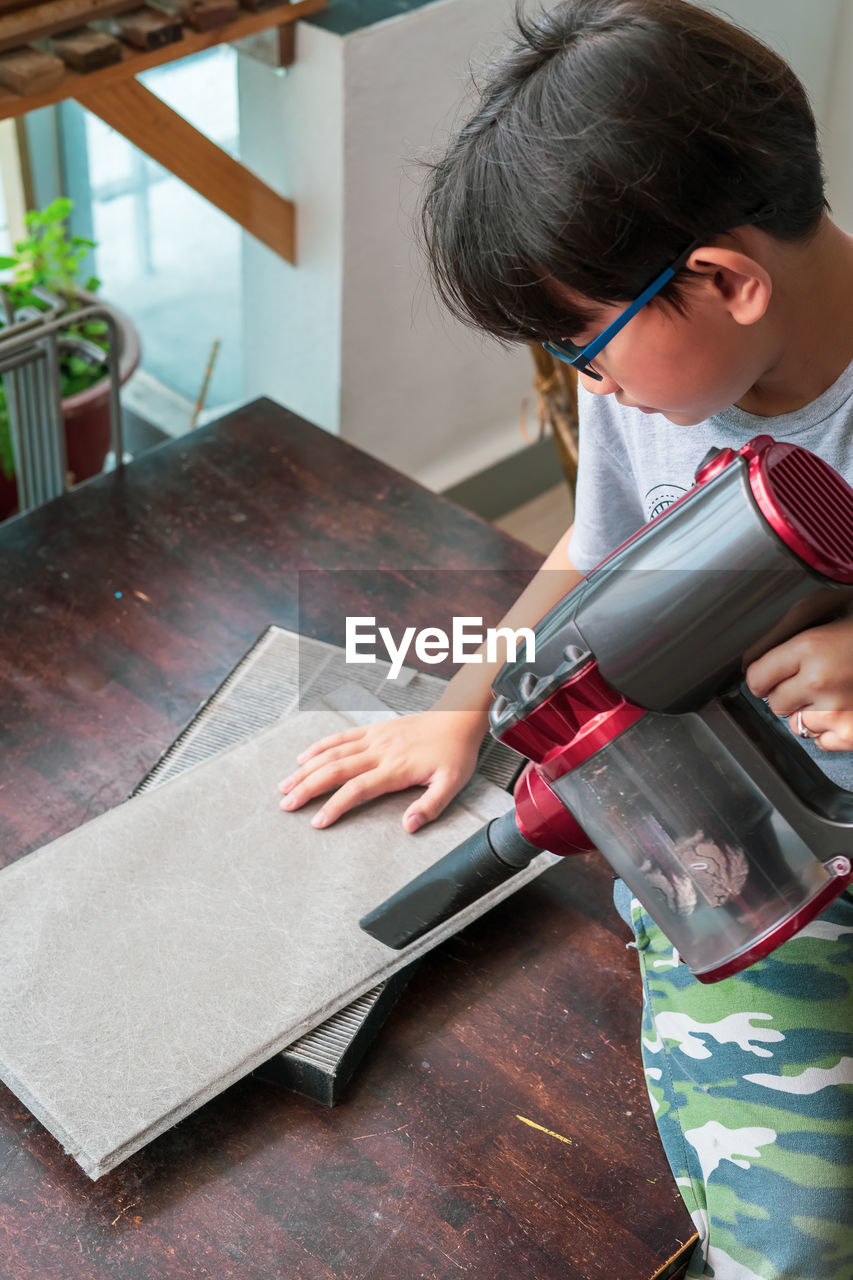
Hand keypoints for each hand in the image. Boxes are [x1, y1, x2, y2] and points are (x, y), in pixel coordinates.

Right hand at [278, 707, 486, 829]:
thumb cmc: (455, 753)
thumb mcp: (452, 784)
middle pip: (336, 770)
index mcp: (396, 768)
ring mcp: (374, 738)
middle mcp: (380, 752)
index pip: (357, 789)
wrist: (458, 719)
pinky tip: (304, 758)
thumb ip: (430, 806)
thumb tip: (408, 826)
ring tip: (285, 785)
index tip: (317, 821)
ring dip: (307, 769)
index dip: (335, 806)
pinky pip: (341, 737)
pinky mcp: (374, 730)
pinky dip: (320, 747)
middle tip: (286, 804)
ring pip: (333, 753)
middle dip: (308, 788)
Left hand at [745, 613, 852, 749]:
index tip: (773, 671)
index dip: (764, 674)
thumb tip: (746, 663)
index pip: (757, 678)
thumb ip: (784, 630)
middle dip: (788, 692)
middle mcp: (822, 682)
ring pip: (798, 725)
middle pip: (776, 704)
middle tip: (814, 676)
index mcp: (811, 647)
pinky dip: (830, 730)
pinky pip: (821, 742)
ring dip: (810, 712)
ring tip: (837, 690)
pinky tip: (847, 707)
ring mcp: (840, 712)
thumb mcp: (829, 604)